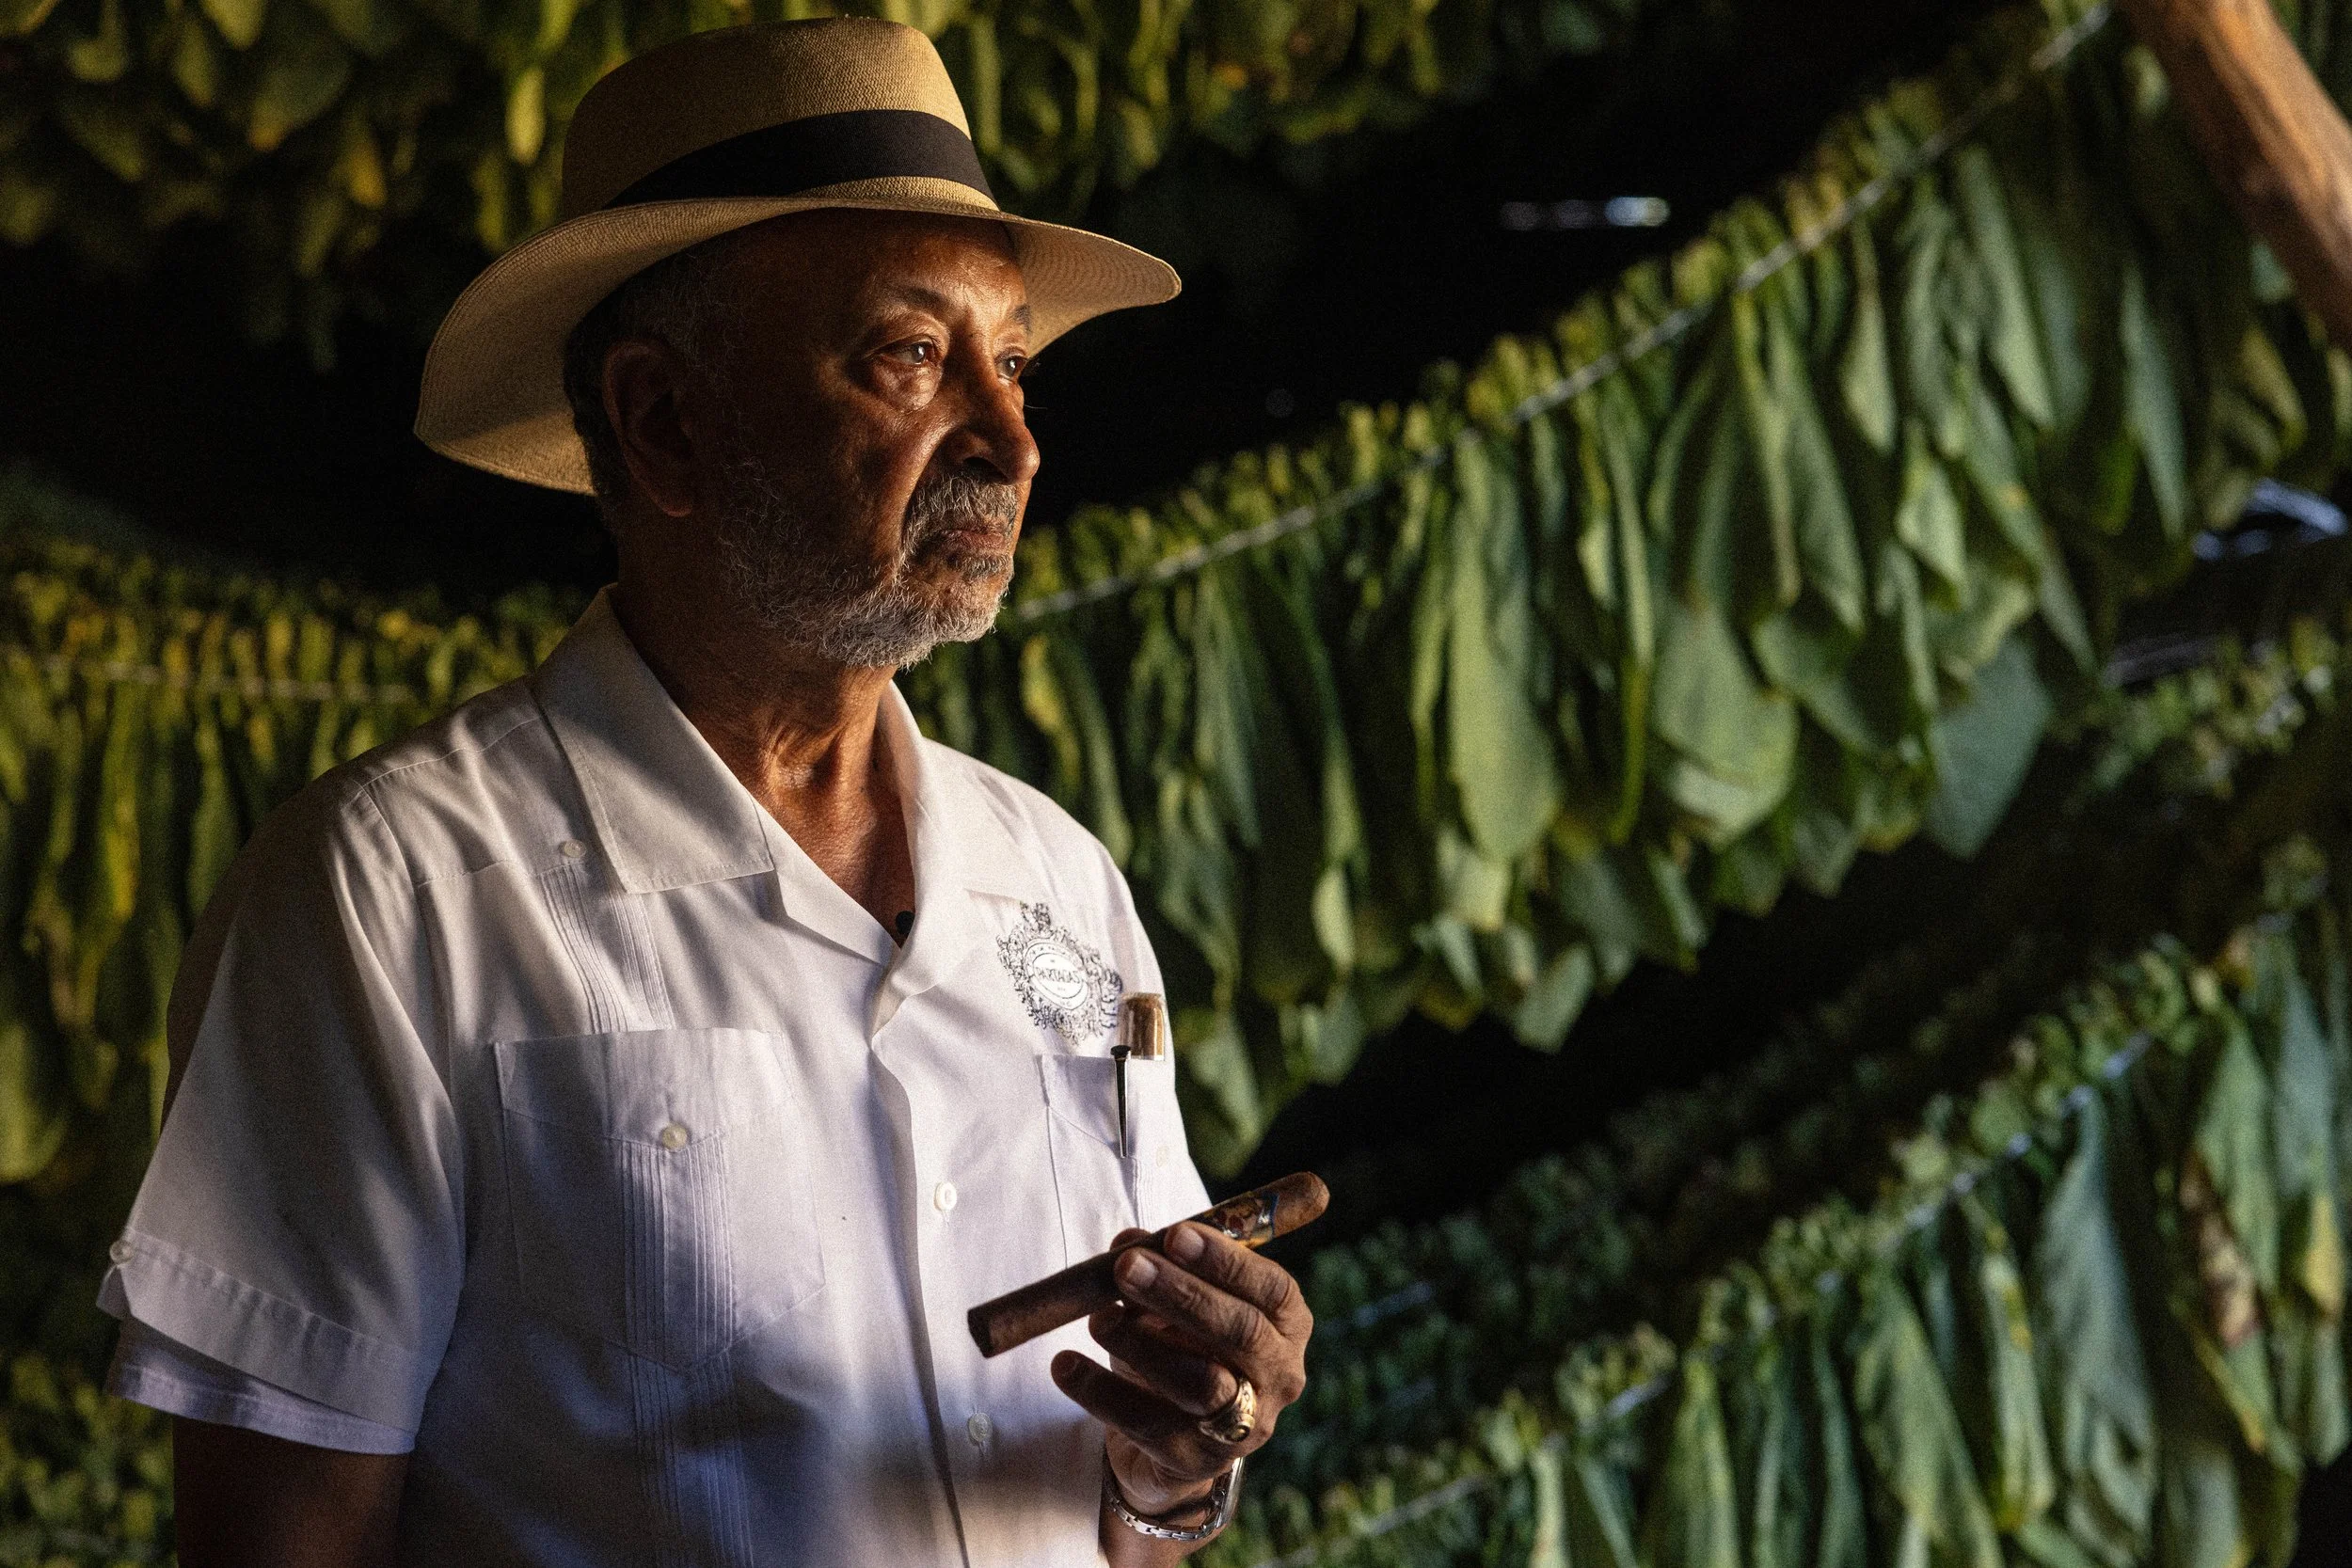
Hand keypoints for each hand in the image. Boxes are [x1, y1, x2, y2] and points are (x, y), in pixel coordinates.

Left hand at [1049, 1221, 1312, 1517]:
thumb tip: (1127, 1243)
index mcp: (1287, 1326)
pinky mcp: (1195, 1461)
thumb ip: (1160, 1265)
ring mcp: (1244, 1426)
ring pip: (1200, 1384)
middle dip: (1180, 1294)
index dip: (1226, 1260)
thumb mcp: (1178, 1300)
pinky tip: (1065, 1365)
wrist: (1172, 1435)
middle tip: (1126, 1267)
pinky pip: (1147, 1424)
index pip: (1273, 1289)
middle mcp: (1279, 1377)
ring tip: (1097, 1319)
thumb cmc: (1184, 1344)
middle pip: (1240, 1333)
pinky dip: (1100, 1391)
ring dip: (1142, 1344)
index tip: (1175, 1234)